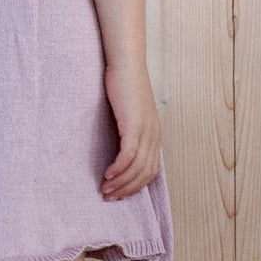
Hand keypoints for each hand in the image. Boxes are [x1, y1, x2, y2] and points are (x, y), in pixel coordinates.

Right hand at [101, 61, 162, 199]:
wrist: (126, 65)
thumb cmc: (124, 86)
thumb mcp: (129, 112)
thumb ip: (128, 129)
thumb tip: (118, 148)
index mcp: (154, 134)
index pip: (150, 171)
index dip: (135, 186)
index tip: (119, 194)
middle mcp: (154, 136)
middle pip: (144, 174)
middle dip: (127, 189)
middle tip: (109, 196)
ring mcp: (146, 131)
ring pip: (136, 168)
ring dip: (120, 182)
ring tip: (105, 188)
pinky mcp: (134, 126)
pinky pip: (128, 156)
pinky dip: (118, 169)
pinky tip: (107, 174)